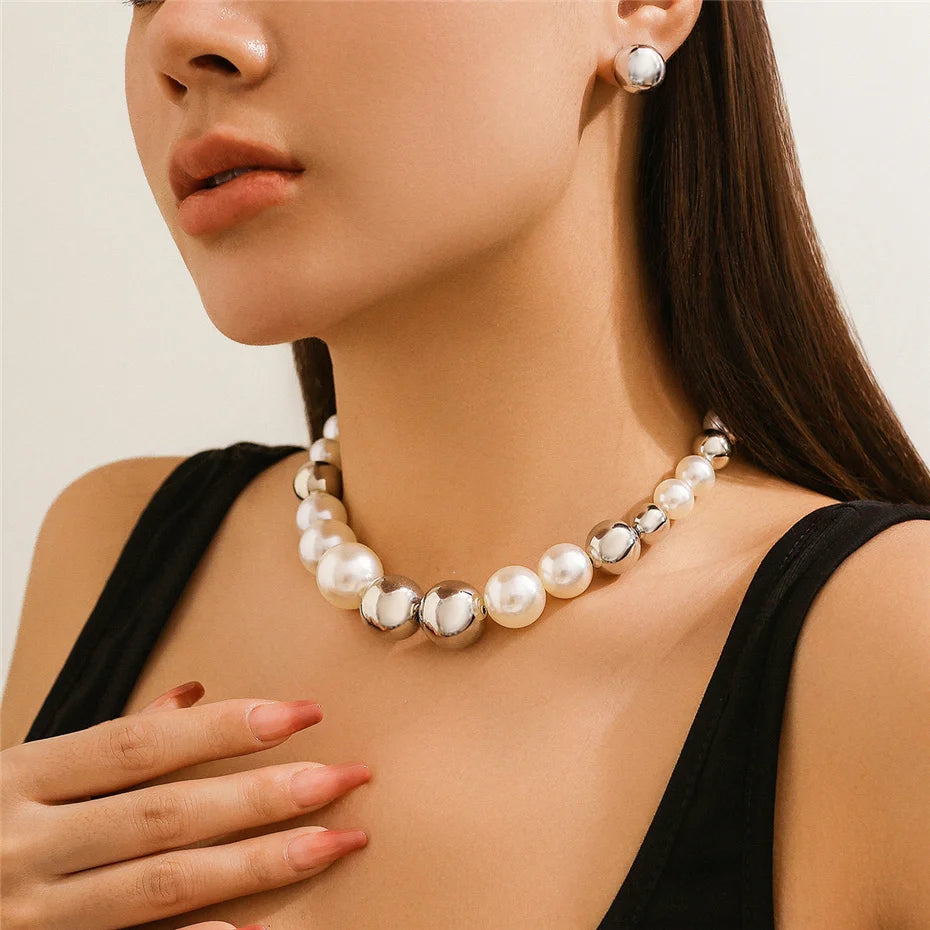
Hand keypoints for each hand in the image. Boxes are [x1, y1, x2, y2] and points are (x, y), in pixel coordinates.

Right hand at [1, 680, 370, 929]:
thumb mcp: (17, 772)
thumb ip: (106, 743)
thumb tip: (194, 696)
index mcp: (20, 779)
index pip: (141, 746)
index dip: (224, 729)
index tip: (301, 713)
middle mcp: (26, 847)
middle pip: (167, 815)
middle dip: (265, 796)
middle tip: (344, 777)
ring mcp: (32, 916)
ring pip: (164, 885)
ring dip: (259, 863)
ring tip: (333, 842)